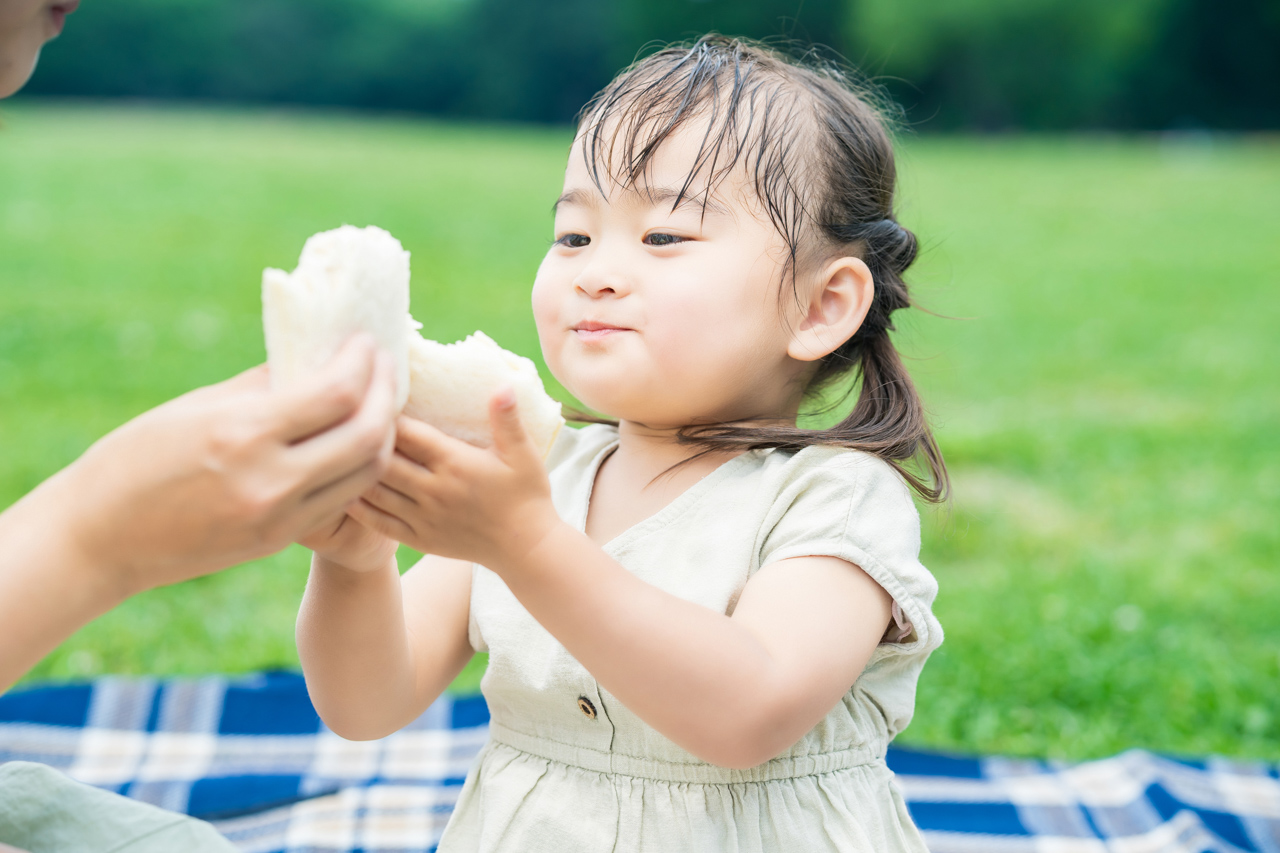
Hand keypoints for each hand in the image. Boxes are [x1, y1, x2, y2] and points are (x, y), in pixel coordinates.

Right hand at [48, 335, 398, 593]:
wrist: (98, 538)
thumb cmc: (136, 458)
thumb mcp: (198, 408)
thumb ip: (264, 384)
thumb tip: (313, 357)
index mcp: (243, 434)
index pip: (337, 394)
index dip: (364, 364)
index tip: (367, 342)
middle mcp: (269, 480)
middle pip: (368, 436)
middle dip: (387, 394)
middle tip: (385, 367)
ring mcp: (278, 517)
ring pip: (365, 474)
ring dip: (383, 434)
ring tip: (378, 402)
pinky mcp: (278, 540)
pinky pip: (340, 500)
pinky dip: (357, 468)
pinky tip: (353, 442)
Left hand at [351, 388, 559, 567]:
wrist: (526, 548)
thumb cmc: (526, 496)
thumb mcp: (523, 454)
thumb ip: (507, 420)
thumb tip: (502, 386)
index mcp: (455, 463)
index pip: (409, 433)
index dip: (386, 414)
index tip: (372, 397)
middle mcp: (433, 490)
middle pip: (383, 459)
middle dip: (363, 439)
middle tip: (346, 421)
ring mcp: (423, 517)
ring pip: (375, 490)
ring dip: (354, 470)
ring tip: (337, 451)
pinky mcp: (419, 539)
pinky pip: (379, 522)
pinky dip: (358, 507)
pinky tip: (342, 491)